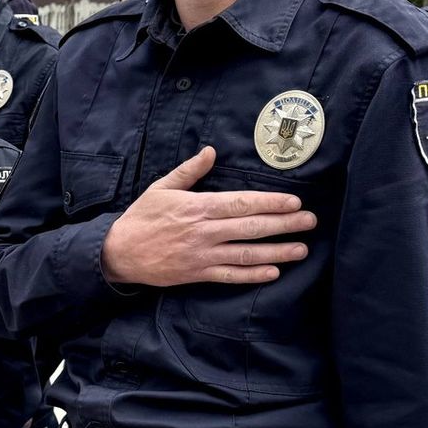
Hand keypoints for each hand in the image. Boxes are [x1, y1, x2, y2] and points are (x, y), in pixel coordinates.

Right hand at [101, 146, 315, 286]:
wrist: (118, 252)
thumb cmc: (141, 217)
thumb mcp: (161, 188)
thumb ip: (189, 171)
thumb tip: (211, 151)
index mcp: (197, 207)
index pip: (241, 203)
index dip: (270, 203)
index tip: (294, 202)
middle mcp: (203, 231)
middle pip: (251, 227)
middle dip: (284, 224)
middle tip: (310, 221)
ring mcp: (201, 255)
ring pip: (246, 254)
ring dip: (277, 251)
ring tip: (301, 249)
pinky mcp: (196, 274)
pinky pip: (230, 276)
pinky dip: (252, 275)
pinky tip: (273, 272)